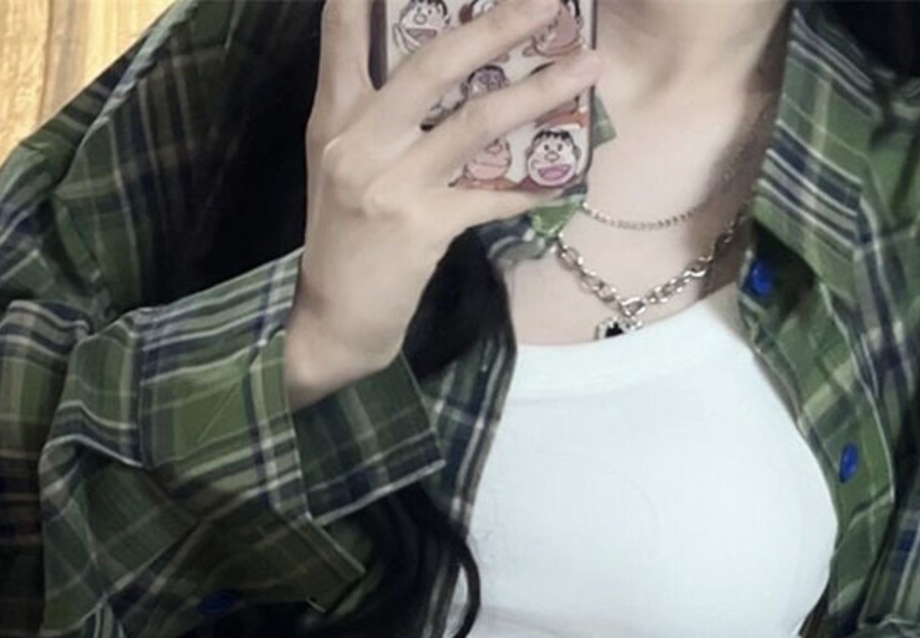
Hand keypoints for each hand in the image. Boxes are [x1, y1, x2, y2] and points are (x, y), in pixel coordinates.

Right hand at [288, 0, 598, 391]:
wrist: (334, 323)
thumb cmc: (345, 243)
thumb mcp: (343, 167)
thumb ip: (375, 117)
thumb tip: (440, 72)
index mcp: (335, 116)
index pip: (344, 30)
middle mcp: (359, 140)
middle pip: (433, 63)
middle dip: (495, 26)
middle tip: (545, 2)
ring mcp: (390, 183)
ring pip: (475, 122)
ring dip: (538, 92)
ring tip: (585, 69)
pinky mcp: (422, 228)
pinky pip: (491, 197)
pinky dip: (531, 186)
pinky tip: (565, 176)